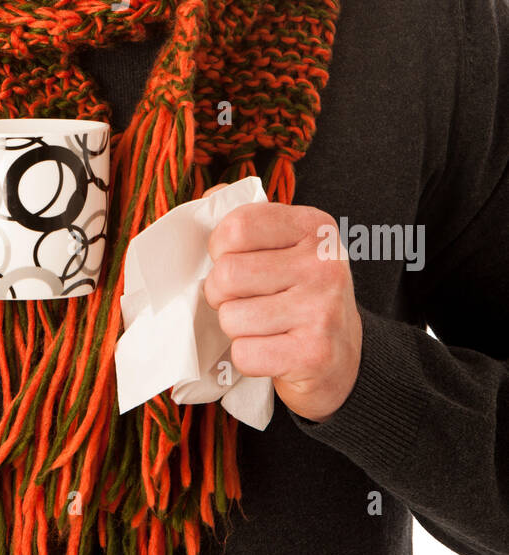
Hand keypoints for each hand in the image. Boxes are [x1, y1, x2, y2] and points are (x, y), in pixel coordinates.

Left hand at [201, 187, 362, 421]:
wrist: (344, 356)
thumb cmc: (301, 294)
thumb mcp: (286, 244)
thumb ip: (247, 218)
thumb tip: (210, 197)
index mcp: (314, 227)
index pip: (237, 226)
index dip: (219, 248)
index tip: (232, 260)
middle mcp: (324, 264)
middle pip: (227, 273)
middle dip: (221, 293)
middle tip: (242, 299)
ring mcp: (322, 310)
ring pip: (231, 317)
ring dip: (235, 327)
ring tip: (261, 325)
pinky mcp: (314, 354)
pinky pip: (244, 353)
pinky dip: (248, 357)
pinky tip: (272, 349)